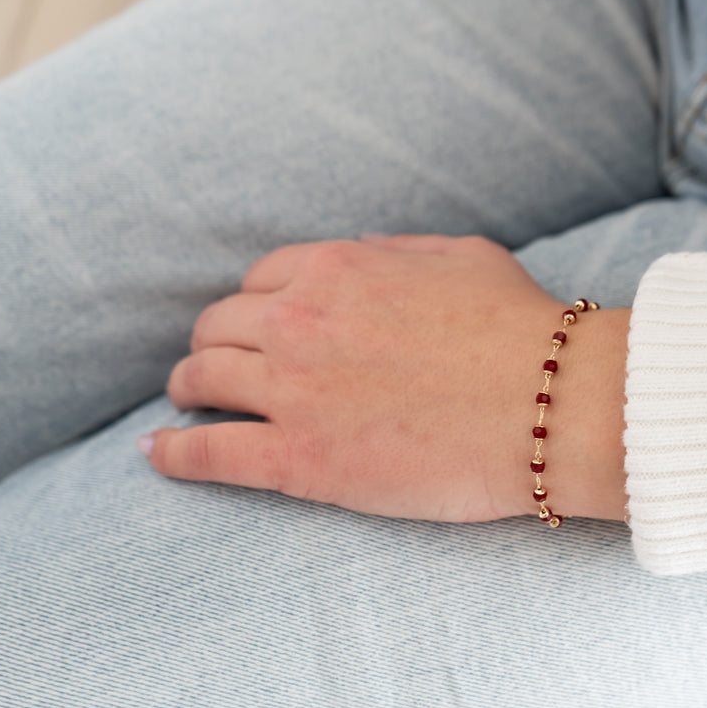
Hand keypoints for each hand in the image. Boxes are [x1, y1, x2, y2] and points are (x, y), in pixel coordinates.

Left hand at [141, 234, 629, 523]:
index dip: (252, 305)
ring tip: (188, 403)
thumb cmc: (522, 329)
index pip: (260, 280)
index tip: (255, 327)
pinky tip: (157, 455)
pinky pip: (210, 453)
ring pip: (203, 380)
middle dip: (213, 343)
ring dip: (189, 387)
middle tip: (217, 366)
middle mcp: (300, 321)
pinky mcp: (299, 459)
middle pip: (219, 326)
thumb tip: (361, 250)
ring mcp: (293, 390)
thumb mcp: (463, 254)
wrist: (549, 405)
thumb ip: (399, 248)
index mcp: (337, 268)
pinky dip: (174, 453)